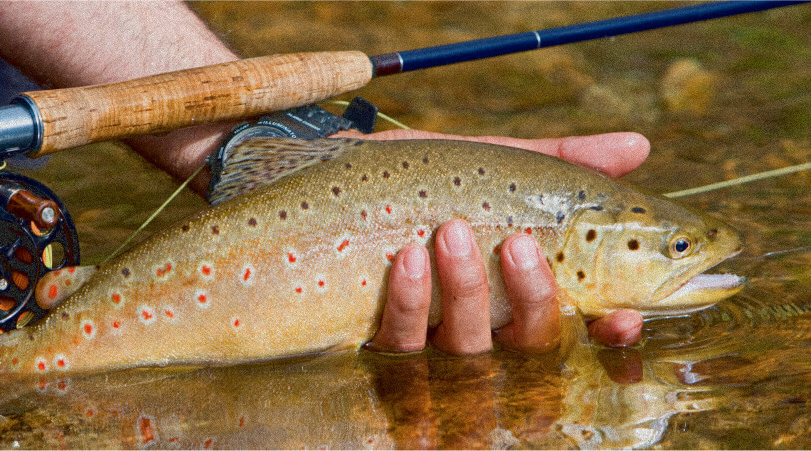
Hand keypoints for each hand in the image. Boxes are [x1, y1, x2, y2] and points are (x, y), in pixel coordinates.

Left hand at [343, 129, 649, 352]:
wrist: (328, 179)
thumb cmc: (419, 178)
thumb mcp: (490, 164)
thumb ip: (561, 163)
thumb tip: (640, 147)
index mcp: (517, 292)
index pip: (577, 329)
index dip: (608, 333)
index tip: (622, 315)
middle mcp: (483, 325)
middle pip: (529, 345)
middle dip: (534, 300)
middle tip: (519, 243)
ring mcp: (430, 339)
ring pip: (468, 350)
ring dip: (468, 293)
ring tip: (452, 233)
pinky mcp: (380, 341)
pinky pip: (402, 344)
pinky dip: (411, 303)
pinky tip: (409, 260)